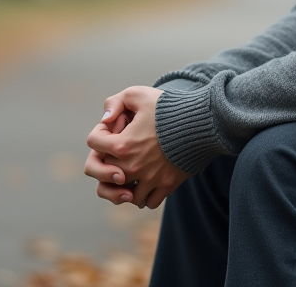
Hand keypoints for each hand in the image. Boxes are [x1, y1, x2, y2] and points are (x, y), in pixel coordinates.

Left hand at [85, 86, 188, 208]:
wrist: (202, 121)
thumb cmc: (169, 107)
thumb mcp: (139, 94)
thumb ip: (115, 102)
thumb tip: (105, 121)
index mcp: (123, 144)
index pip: (93, 143)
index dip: (99, 132)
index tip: (112, 128)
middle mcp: (133, 166)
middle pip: (104, 175)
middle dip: (107, 162)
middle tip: (119, 154)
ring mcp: (150, 179)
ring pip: (126, 195)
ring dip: (126, 186)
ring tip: (132, 174)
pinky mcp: (167, 185)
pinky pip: (149, 202)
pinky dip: (145, 196)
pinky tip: (147, 182)